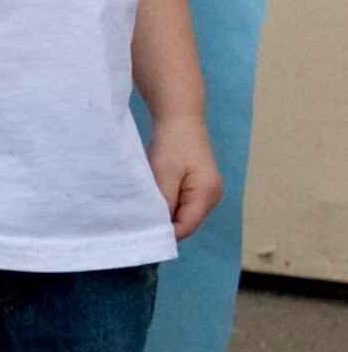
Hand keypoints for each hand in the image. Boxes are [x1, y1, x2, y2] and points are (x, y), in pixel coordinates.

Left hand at [148, 113, 222, 239]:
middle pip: (186, 223)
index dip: (164, 233)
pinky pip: (183, 204)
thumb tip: (159, 228)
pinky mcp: (200, 186)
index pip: (186, 227)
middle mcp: (212, 197)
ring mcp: (208, 192)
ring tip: (145, 208)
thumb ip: (164, 204)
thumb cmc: (172, 144)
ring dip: (166, 213)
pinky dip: (169, 204)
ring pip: (184, 214)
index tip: (140, 233)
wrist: (180, 118)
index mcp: (207, 195)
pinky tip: (154, 198)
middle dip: (165, 224)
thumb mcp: (163, 175)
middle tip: (139, 221)